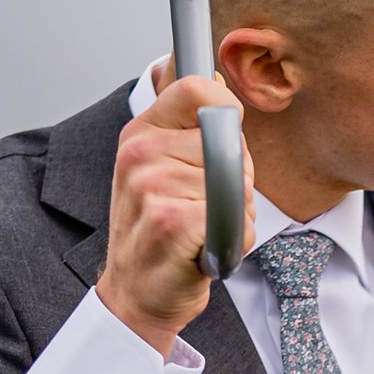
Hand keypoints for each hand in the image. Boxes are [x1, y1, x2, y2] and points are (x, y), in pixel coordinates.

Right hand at [99, 62, 237, 352]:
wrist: (135, 295)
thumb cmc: (159, 232)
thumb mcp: (161, 168)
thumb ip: (189, 127)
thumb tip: (217, 77)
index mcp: (140, 133)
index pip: (198, 88)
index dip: (226, 113)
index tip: (222, 140)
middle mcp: (140, 153)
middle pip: (230, 142)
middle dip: (237, 177)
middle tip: (205, 206)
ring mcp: (152, 186)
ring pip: (238, 184)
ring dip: (236, 214)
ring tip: (203, 231)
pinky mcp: (170, 221)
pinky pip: (236, 217)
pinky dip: (235, 241)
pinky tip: (206, 251)